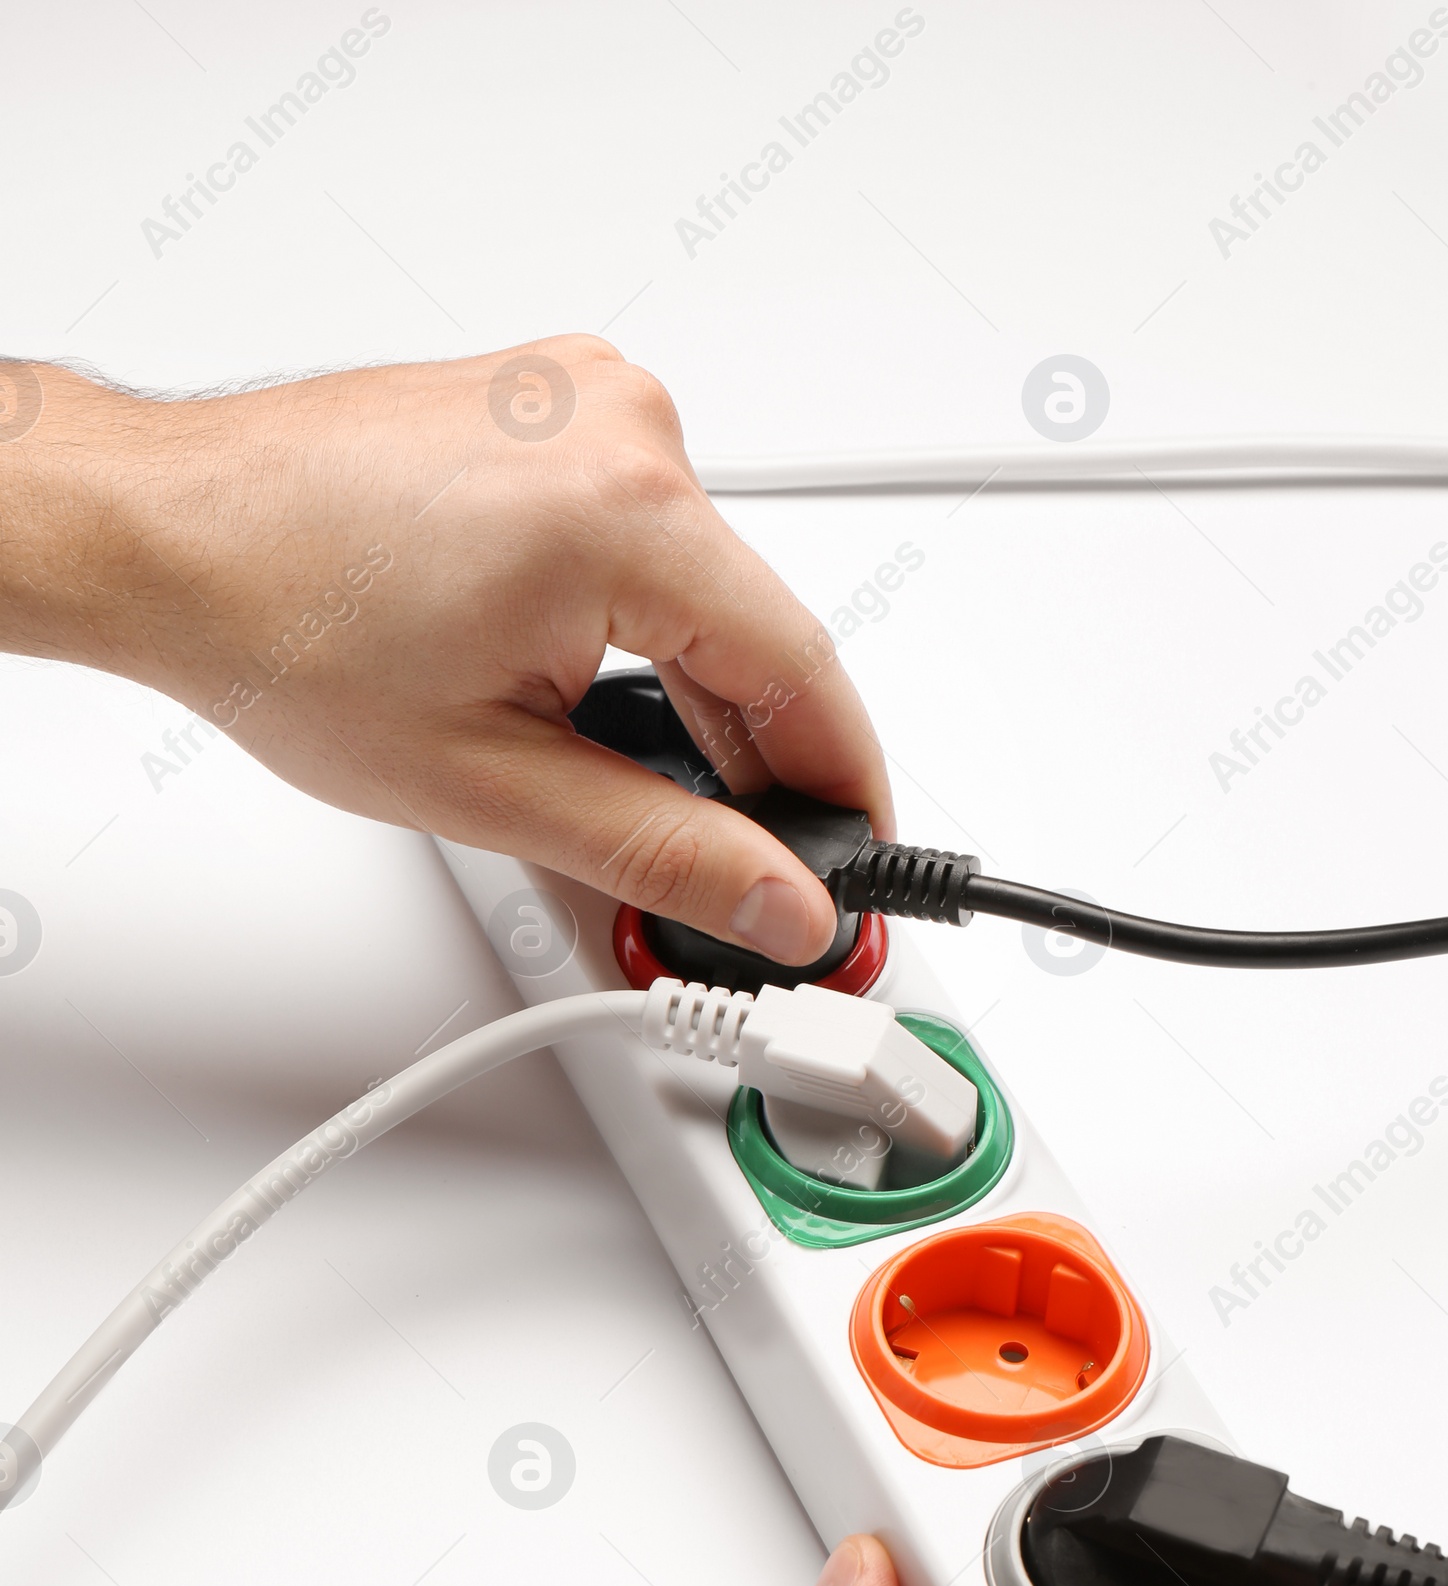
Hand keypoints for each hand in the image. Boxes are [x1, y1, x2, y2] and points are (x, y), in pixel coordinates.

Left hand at [0, 343, 890, 965]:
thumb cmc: (275, 623)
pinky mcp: (553, 403)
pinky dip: (637, 616)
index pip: (804, 667)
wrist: (162, 534)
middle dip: (751, 755)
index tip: (863, 856)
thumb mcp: (488, 782)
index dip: (846, 784)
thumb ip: (659, 853)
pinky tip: (579, 686)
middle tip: (738, 864)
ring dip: (684, 685)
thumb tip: (775, 900)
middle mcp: (624, 424)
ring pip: (700, 582)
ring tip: (609, 772)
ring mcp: (587, 400)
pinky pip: (646, 529)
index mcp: (626, 508)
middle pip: (754, 626)